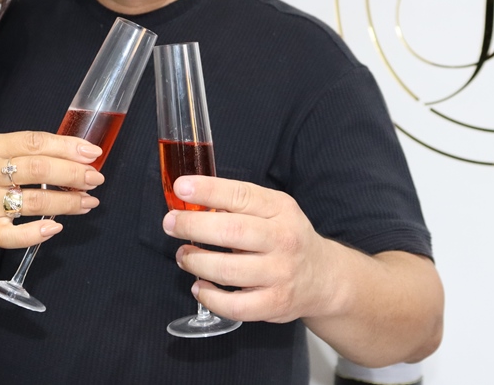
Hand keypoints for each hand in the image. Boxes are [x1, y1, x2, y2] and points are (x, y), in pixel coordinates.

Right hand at [0, 131, 104, 251]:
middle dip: (74, 173)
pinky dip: (37, 232)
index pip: (34, 142)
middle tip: (95, 178)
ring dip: (68, 202)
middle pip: (39, 169)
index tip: (92, 153)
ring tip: (88, 201)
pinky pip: (14, 235)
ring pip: (35, 201)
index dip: (67, 146)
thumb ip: (23, 151)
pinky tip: (56, 227)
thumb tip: (72, 153)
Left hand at [162, 175, 332, 323]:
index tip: (182, 187)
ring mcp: (280, 274)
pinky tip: (199, 286)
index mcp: (280, 210)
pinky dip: (209, 297)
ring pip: (227, 270)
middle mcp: (283, 240)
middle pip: (231, 231)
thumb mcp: (273, 210)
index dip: (208, 190)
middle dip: (192, 226)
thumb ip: (239, 205)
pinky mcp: (274, 304)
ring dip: (195, 262)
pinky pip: (234, 306)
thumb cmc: (286, 237)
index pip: (241, 195)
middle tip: (171, 224)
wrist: (323, 277)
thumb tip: (193, 200)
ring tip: (183, 256)